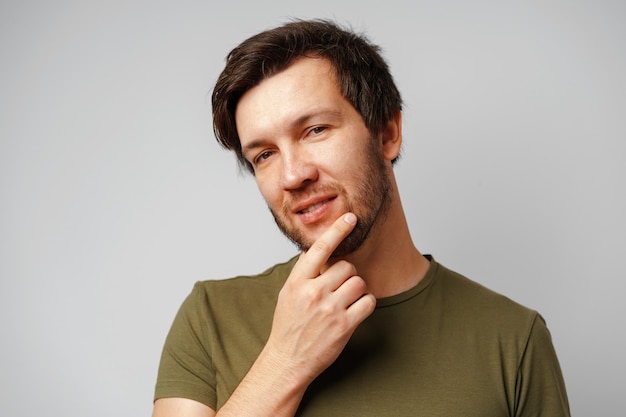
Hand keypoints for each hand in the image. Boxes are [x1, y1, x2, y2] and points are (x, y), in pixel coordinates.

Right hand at [264, 213, 376, 384]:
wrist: (287, 361)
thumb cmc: (288, 326)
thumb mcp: (287, 294)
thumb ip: (303, 272)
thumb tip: (315, 250)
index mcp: (297, 282)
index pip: (320, 248)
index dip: (337, 230)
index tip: (349, 217)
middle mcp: (314, 292)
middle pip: (346, 266)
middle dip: (347, 275)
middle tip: (338, 289)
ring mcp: (330, 309)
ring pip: (359, 282)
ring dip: (357, 290)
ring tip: (345, 302)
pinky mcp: (345, 325)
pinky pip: (368, 302)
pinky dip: (366, 304)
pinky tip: (355, 311)